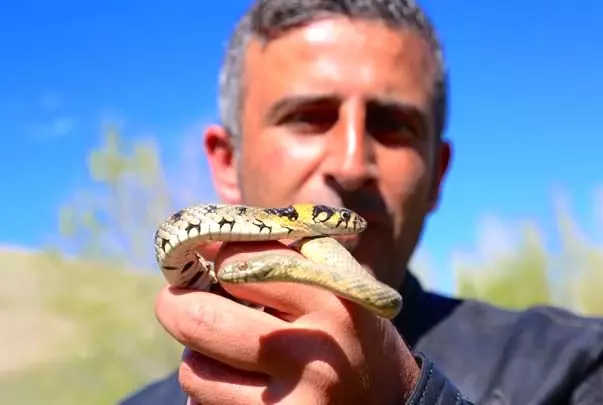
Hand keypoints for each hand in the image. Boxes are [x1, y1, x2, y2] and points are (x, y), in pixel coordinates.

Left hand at [155, 241, 420, 404]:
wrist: (390, 401)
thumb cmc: (350, 330)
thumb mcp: (335, 281)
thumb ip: (281, 256)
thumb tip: (204, 245)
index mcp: (332, 300)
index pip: (240, 264)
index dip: (213, 256)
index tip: (205, 256)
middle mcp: (313, 355)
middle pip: (200, 321)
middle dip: (174, 304)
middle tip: (174, 299)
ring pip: (194, 372)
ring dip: (198, 355)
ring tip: (225, 350)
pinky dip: (211, 389)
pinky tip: (240, 382)